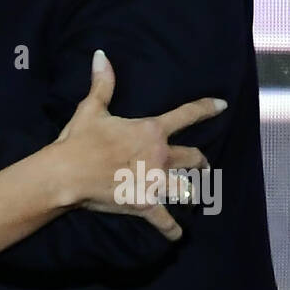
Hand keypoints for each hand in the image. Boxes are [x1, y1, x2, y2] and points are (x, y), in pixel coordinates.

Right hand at [49, 50, 225, 241]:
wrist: (67, 172)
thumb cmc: (80, 139)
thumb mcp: (91, 108)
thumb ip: (103, 83)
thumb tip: (101, 54)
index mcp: (151, 131)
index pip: (186, 116)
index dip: (206, 109)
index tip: (222, 106)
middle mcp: (160, 156)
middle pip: (192, 158)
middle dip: (200, 161)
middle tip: (202, 164)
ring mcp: (155, 182)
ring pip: (186, 189)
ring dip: (192, 192)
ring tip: (195, 196)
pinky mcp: (145, 204)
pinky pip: (165, 221)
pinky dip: (171, 230)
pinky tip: (176, 235)